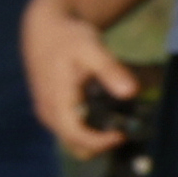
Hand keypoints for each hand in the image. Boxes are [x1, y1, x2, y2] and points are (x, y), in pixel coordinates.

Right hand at [24, 0, 146, 158]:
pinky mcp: (51, 111)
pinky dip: (89, 129)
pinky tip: (104, 111)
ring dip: (95, 138)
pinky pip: (70, 131)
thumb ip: (110, 70)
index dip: (100, 142)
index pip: (77, 136)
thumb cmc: (68, 37)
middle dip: (100, 144)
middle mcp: (48, 113)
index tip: (122, 134)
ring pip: (72, 142)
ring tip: (117, 120)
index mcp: (56, 102)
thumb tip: (132, 91)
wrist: (44, 29)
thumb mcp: (91, 48)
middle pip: (75, 146)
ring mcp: (48, 114)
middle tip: (124, 129)